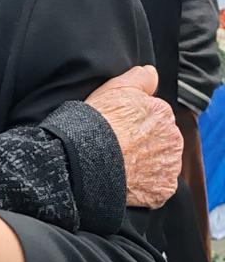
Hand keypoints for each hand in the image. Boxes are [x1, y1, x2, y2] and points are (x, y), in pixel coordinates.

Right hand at [85, 65, 181, 207]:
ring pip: (160, 161)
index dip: (135, 118)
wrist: (89, 158)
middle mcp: (172, 140)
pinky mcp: (161, 189)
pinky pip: (156, 185)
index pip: (154, 113)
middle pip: (160, 137)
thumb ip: (139, 78)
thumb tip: (151, 72)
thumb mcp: (115, 88)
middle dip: (145, 139)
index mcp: (163, 113)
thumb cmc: (99, 122)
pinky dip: (145, 183)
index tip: (119, 123)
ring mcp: (168, 166)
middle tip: (119, 142)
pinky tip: (126, 176)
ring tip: (121, 160)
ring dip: (147, 161)